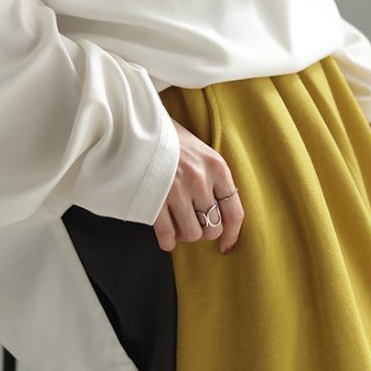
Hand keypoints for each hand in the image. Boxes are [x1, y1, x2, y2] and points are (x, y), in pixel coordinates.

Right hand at [154, 119, 244, 253]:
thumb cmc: (169, 139)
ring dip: (184, 234)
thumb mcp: (201, 151)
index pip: (234, 212)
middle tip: (193, 223)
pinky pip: (167, 235)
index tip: (226, 246)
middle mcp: (199, 180)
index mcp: (216, 167)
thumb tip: (220, 213)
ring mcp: (176, 191)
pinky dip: (167, 241)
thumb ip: (214, 178)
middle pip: (212, 229)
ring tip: (177, 224)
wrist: (135, 125)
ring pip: (191, 234)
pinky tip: (166, 237)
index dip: (232, 235)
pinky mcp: (154, 200)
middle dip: (203, 231)